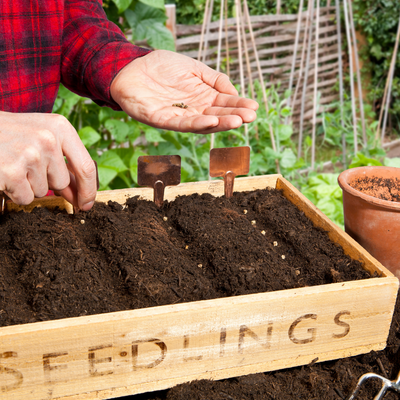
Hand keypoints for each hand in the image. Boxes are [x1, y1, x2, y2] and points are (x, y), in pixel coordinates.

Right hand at [0, 111, 96, 209]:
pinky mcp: (11, 171)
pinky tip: (4, 174)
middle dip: (45, 182)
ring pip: (41, 191)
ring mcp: (29, 155)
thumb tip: (82, 197)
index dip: (89, 190)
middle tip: (24, 163)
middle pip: (61, 182)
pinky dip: (14, 193)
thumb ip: (64, 163)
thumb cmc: (10, 135)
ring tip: (12, 165)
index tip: (87, 204)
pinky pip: (25, 198)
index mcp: (60, 127)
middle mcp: (48, 139)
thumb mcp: (42, 138)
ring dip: (27, 186)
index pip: (86, 167)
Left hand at [110, 50, 257, 133]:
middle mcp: (193, 110)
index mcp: (202, 98)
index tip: (254, 107)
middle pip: (217, 116)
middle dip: (234, 116)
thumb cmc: (162, 67)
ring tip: (237, 121)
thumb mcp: (194, 68)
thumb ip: (214, 79)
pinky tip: (211, 121)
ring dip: (220, 123)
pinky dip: (196, 124)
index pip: (224, 104)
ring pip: (202, 123)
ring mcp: (178, 116)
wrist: (132, 66)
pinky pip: (181, 124)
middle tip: (251, 116)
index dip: (239, 106)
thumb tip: (233, 92)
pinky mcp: (162, 120)